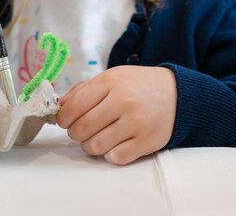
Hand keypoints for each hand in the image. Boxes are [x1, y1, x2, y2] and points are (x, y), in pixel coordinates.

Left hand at [56, 65, 176, 164]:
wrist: (176, 93)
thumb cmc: (137, 86)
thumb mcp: (112, 77)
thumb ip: (83, 90)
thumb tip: (59, 108)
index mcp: (111, 82)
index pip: (73, 107)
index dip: (63, 119)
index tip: (66, 120)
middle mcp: (123, 101)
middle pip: (81, 129)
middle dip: (76, 133)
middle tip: (84, 129)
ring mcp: (136, 122)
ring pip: (95, 147)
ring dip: (91, 146)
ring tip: (99, 137)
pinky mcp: (147, 141)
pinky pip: (115, 158)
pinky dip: (111, 154)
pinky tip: (116, 143)